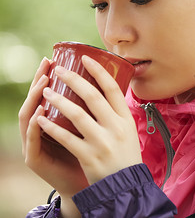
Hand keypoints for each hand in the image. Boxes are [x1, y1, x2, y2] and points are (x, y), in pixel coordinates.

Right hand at [18, 58, 88, 200]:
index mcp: (56, 121)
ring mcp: (36, 143)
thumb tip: (114, 84)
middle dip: (40, 79)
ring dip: (35, 98)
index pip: (50, 94)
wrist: (95, 187)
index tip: (56, 58)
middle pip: (36, 100)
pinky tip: (39, 115)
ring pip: (29, 116)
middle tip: (48, 63)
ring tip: (44, 84)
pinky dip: (36, 127)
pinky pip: (33, 140)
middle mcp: (42, 129)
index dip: (50, 76)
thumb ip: (95, 111)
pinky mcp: (34, 158)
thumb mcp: (95, 129)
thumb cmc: (95, 155)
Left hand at [37, 55, 141, 184]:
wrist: (126, 186)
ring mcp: (102, 142)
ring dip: (58, 100)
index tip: (85, 58)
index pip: (113, 89)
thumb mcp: (128, 132)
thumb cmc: (125, 156)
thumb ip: (116, 115)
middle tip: (59, 70)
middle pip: (92, 96)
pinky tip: (41, 120)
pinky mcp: (88, 156)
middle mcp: (115, 128)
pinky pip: (66, 138)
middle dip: (73, 80)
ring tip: (46, 91)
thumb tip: (103, 94)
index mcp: (125, 119)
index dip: (98, 71)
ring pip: (76, 114)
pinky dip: (52, 127)